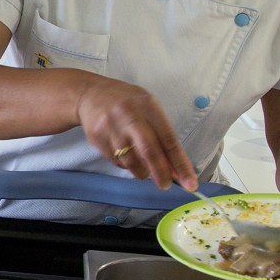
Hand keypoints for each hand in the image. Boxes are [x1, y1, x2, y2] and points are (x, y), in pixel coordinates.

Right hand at [77, 76, 197, 190]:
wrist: (90, 94)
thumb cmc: (126, 102)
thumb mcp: (148, 109)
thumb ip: (162, 136)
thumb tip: (174, 168)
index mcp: (148, 106)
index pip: (169, 139)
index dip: (180, 163)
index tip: (190, 183)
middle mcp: (129, 115)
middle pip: (149, 151)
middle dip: (161, 173)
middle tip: (166, 185)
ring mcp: (110, 127)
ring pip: (131, 161)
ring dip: (142, 171)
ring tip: (144, 169)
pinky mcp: (96, 138)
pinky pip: (116, 161)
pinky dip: (126, 165)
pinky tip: (126, 156)